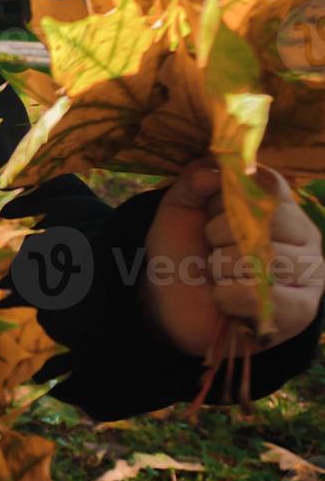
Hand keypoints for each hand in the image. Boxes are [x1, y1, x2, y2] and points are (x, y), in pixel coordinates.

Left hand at [143, 158, 324, 356]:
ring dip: (222, 268)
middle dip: (219, 236)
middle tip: (211, 249)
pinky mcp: (302, 308)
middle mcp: (303, 234)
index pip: (265, 184)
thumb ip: (193, 182)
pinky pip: (261, 295)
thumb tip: (214, 172)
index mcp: (279, 204)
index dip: (224, 200)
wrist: (172, 303)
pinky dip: (228, 296)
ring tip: (217, 275)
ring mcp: (309, 272)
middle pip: (266, 222)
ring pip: (263, 259)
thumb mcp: (178, 209)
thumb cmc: (183, 251)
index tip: (207, 213)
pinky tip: (225, 298)